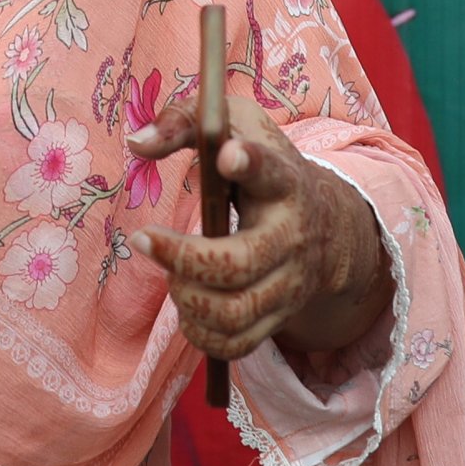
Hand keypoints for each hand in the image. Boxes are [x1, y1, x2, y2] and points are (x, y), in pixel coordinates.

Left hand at [130, 84, 394, 370]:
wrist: (326, 224)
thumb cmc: (263, 167)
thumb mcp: (236, 125)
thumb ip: (185, 121)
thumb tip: (137, 142)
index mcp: (282, 180)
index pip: (271, 170)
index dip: (250, 162)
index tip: (227, 156)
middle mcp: (291, 236)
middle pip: (239, 262)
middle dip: (182, 258)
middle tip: (143, 238)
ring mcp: (289, 283)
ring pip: (234, 312)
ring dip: (187, 298)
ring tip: (171, 276)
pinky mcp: (280, 317)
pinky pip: (237, 344)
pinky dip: (202, 334)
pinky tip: (188, 307)